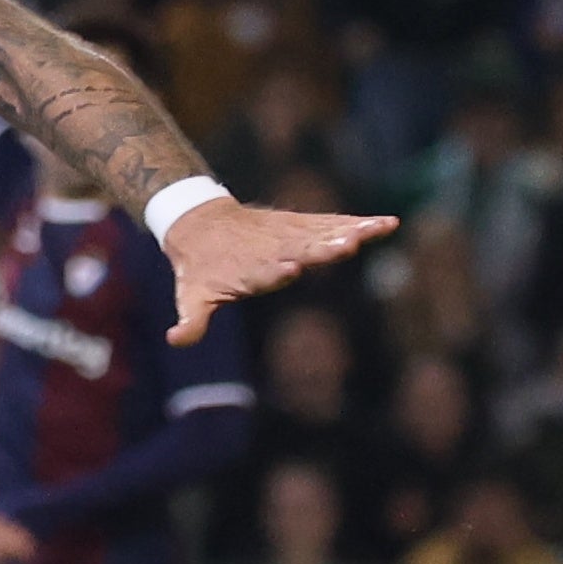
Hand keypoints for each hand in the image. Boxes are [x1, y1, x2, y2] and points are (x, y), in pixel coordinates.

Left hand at [164, 195, 396, 346]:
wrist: (200, 224)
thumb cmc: (199, 270)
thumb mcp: (191, 297)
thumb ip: (191, 321)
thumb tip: (175, 340)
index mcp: (249, 270)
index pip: (264, 272)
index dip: (275, 271)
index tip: (290, 268)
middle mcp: (273, 249)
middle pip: (301, 249)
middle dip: (322, 249)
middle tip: (346, 246)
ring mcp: (290, 235)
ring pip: (323, 232)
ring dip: (350, 231)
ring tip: (376, 230)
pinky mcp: (302, 226)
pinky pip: (334, 224)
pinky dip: (359, 223)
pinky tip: (387, 224)